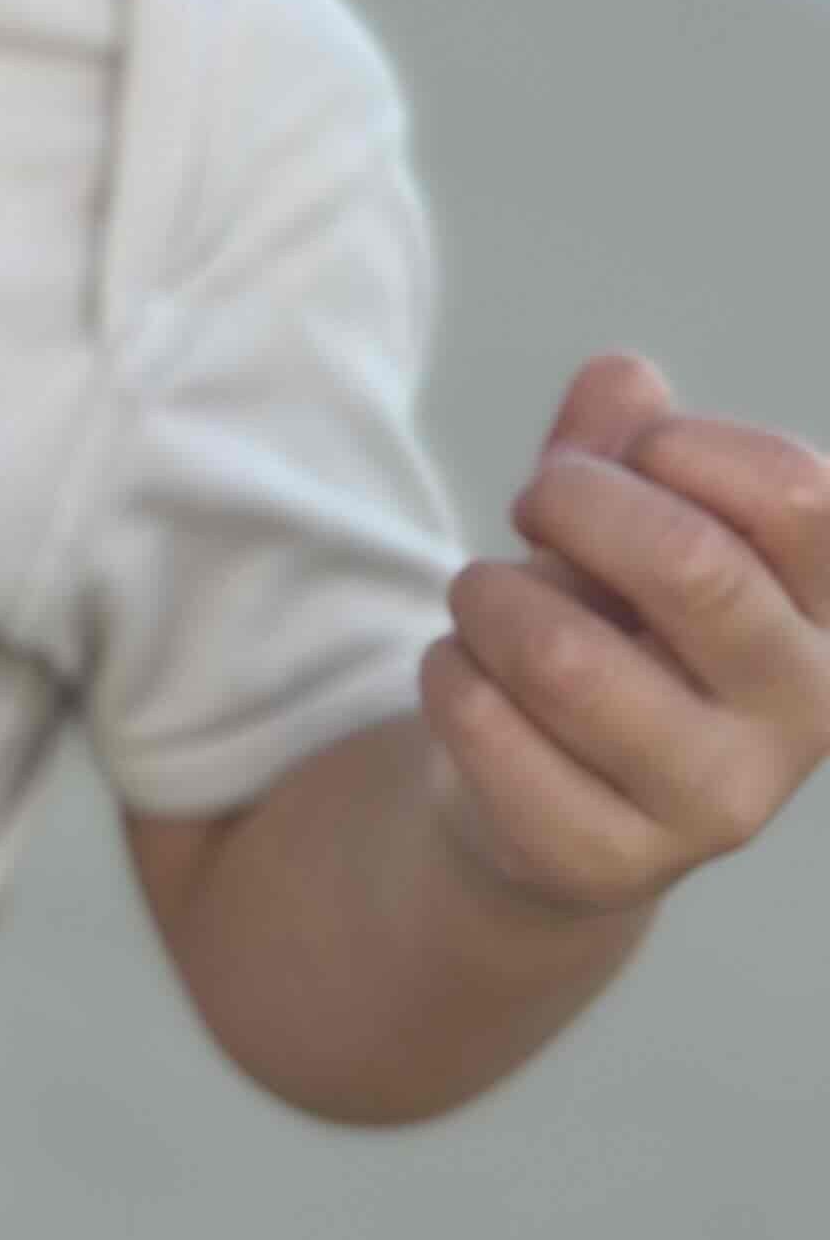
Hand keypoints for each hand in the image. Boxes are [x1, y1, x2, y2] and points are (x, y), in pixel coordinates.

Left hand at [419, 352, 829, 919]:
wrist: (547, 792)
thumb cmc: (606, 621)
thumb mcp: (620, 515)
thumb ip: (621, 439)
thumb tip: (622, 379)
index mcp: (824, 612)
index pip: (798, 494)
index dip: (682, 443)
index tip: (630, 454)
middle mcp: (799, 716)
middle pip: (691, 564)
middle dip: (573, 500)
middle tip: (533, 505)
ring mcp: (713, 802)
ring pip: (563, 655)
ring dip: (486, 594)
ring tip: (485, 601)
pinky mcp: (608, 860)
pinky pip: (485, 721)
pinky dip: (446, 670)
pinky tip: (469, 677)